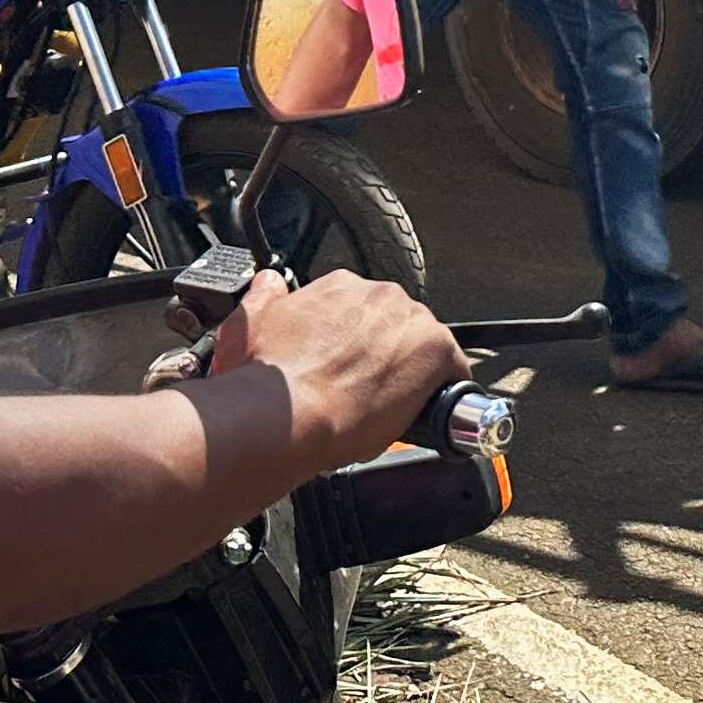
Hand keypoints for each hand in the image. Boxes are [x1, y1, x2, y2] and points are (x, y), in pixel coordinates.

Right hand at [209, 268, 470, 470]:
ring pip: (424, 346)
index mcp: (339, 287)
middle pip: (396, 326)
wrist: (285, 417)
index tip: (348, 363)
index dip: (357, 343)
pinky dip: (443, 391)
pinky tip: (422, 412)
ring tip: (388, 405)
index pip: (362, 310)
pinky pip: (454, 371)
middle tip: (365, 389)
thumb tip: (269, 285)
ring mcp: (410, 321)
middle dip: (385, 355)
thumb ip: (265, 297)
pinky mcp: (436, 350)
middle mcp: (378, 295)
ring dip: (412, 371)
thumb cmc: (266, 382)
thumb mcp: (248, 324)